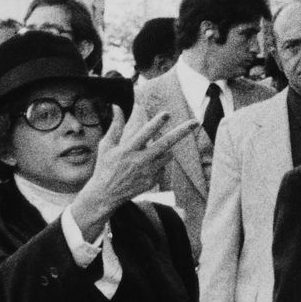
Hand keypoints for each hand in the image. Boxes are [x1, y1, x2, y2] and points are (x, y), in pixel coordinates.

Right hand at [72, 108, 196, 233]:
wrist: (107, 195)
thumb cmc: (105, 167)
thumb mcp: (106, 146)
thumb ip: (115, 126)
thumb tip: (117, 106)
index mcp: (127, 150)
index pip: (144, 134)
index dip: (156, 123)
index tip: (167, 113)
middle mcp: (140, 161)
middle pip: (165, 144)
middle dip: (181, 132)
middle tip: (195, 122)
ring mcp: (149, 172)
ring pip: (168, 155)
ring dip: (165, 149)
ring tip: (149, 152)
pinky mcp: (153, 181)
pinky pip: (162, 166)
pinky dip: (158, 162)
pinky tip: (144, 167)